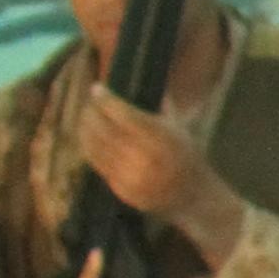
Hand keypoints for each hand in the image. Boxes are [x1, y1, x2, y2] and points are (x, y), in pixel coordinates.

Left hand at [74, 83, 245, 256]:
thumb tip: (143, 80)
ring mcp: (131, 175)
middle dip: (91, 113)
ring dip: (86, 130)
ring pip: (96, 147)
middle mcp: (144, 157)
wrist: (193, 197)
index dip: (106, 99)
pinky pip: (97, 164)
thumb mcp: (180, 128)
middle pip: (105, 130)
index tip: (96, 88)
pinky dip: (89, 148)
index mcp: (161, 138)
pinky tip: (88, 138)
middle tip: (89, 104)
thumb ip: (162, 106)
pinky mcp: (121, 189)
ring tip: (85, 118)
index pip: (123, 114)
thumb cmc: (187, 157)